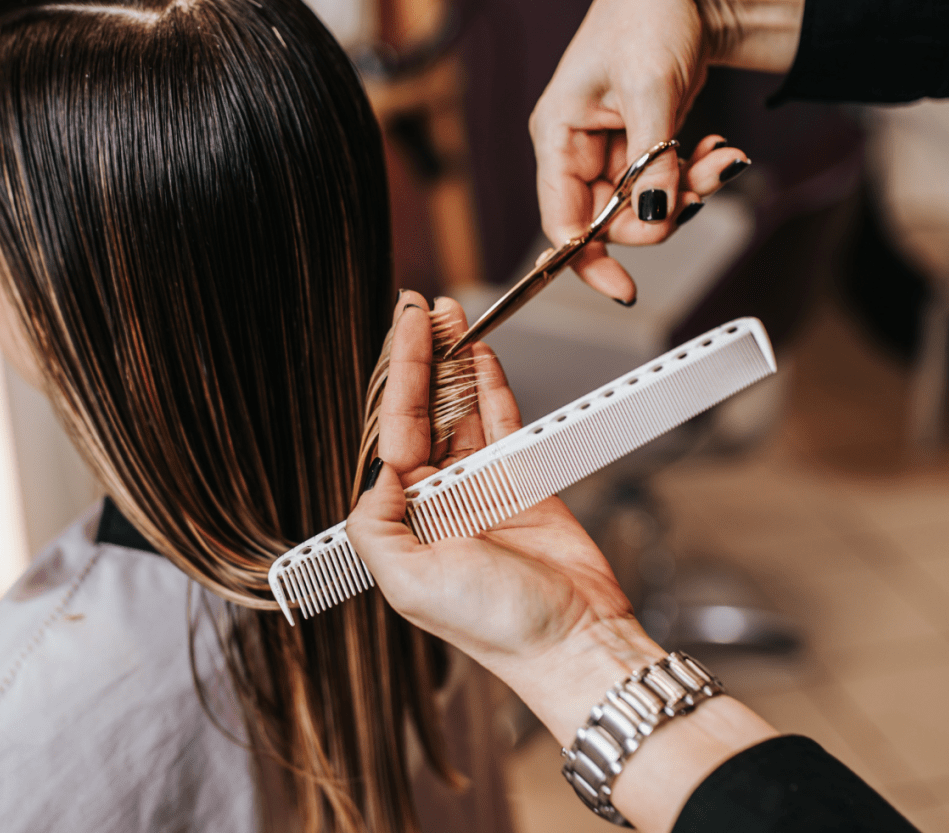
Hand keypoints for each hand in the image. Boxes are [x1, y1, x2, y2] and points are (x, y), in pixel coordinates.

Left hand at [347, 292, 665, 734]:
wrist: (573, 641)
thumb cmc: (495, 625)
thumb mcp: (407, 583)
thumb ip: (375, 523)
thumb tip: (375, 469)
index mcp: (403, 519)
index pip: (393, 432)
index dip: (399, 377)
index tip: (402, 330)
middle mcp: (437, 500)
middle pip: (425, 413)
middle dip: (423, 359)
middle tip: (421, 308)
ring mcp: (481, 487)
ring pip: (463, 410)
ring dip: (456, 364)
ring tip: (451, 316)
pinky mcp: (524, 482)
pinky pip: (504, 423)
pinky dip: (494, 388)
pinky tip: (482, 356)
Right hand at [530, 0, 807, 302]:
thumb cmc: (651, 16)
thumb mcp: (651, 89)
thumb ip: (650, 161)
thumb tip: (650, 217)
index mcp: (558, 134)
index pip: (560, 220)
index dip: (587, 260)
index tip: (624, 287)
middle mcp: (578, 148)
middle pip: (610, 219)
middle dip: (662, 211)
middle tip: (704, 186)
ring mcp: (611, 149)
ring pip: (644, 205)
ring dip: (688, 191)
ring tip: (721, 160)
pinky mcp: (641, 146)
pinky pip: (665, 184)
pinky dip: (694, 175)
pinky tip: (717, 151)